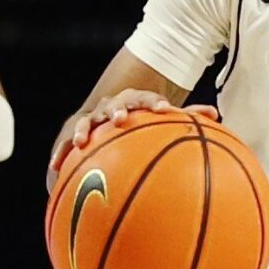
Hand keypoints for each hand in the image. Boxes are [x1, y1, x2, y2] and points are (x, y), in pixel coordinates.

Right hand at [48, 95, 217, 176]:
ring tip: (82, 142)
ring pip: (86, 121)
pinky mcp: (76, 132)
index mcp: (135, 101)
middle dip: (116, 110)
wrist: (109, 113)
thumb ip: (187, 116)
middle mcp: (112, 106)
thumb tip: (216, 113)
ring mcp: (92, 118)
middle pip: (114, 104)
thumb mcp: (162, 116)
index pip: (146, 98)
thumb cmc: (142, 118)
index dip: (154, 103)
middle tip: (120, 118)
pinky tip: (53, 170)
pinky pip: (66, 143)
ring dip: (84, 130)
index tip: (163, 109)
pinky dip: (60, 154)